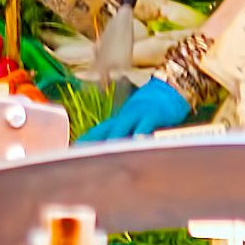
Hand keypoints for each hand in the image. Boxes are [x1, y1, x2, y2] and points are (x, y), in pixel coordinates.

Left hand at [78, 74, 195, 144]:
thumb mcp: (136, 119)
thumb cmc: (154, 106)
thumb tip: (116, 148)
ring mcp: (138, 113)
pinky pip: (145, 125)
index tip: (73, 151)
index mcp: (120, 118)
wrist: (171, 87)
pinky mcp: (154, 113)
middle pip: (106, 131)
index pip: (98, 130)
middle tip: (81, 157)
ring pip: (122, 128)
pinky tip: (136, 142)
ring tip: (102, 155)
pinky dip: (140, 133)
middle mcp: (125, 116)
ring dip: (112, 142)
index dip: (86, 141)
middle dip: (94, 145)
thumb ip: (126, 132)